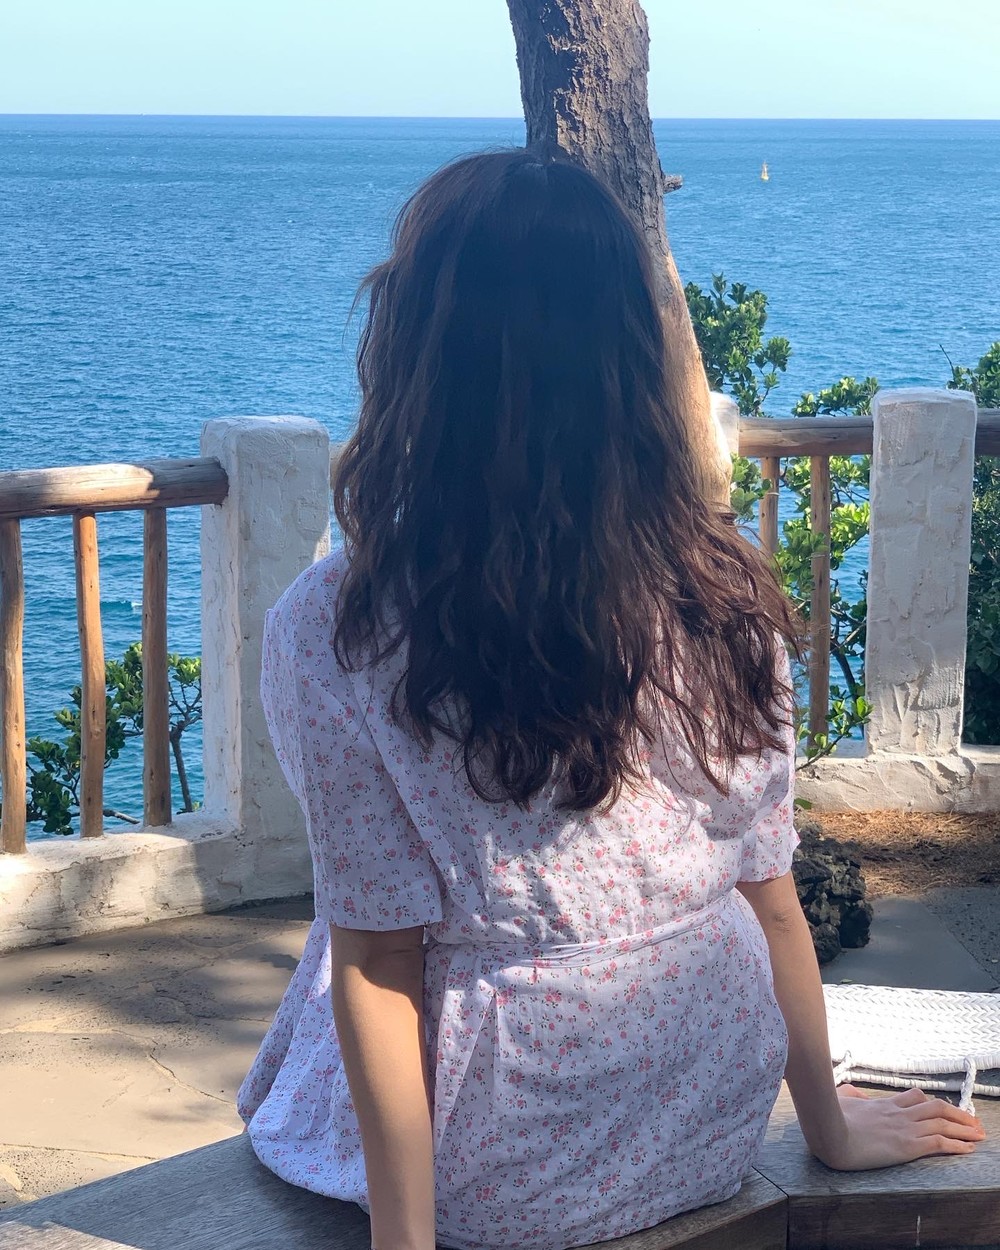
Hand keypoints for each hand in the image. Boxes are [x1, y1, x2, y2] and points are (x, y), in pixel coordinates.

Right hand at [815, 1085, 985, 1170]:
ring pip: (942, 1123)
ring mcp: (904, 1128)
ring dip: (964, 1129)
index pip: (915, 1098)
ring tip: (979, 1134)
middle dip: (958, 1114)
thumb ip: (851, 1094)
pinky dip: (957, 1145)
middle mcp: (898, 1113)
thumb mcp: (839, 1099)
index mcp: (883, 1104)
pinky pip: (938, 1143)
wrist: (830, 1133)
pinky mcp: (906, 1145)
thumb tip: (857, 1095)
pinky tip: (969, 1148)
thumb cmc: (829, 1117)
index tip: (945, 1109)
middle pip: (936, 1108)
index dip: (933, 1102)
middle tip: (974, 1122)